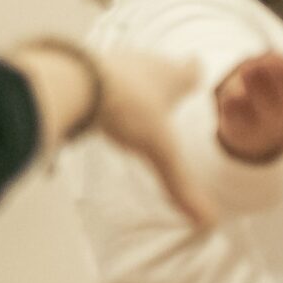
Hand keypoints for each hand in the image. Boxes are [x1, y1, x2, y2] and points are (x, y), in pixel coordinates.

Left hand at [89, 49, 213, 226]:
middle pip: (157, 66)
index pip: (190, 69)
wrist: (74, 82)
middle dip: (159, 78)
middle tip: (158, 92)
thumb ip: (180, 185)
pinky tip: (87, 106)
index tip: (194, 69)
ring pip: (124, 69)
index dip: (192, 72)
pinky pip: (90, 75)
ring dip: (125, 83)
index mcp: (171, 76)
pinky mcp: (78, 64)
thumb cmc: (129, 109)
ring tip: (123, 102)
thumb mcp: (160, 152)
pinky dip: (93, 89)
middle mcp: (143, 62)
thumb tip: (209, 221)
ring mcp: (110, 60)